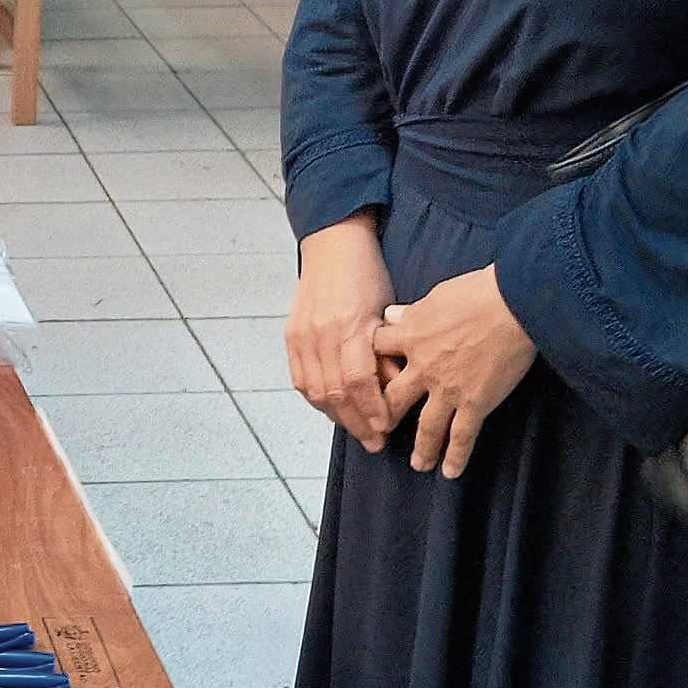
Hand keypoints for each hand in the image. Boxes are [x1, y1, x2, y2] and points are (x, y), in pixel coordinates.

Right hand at [286, 216, 397, 450]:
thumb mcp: (387, 310)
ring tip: (355, 429)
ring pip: (316, 391)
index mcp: (350, 326)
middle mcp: (322, 334)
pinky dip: (316, 399)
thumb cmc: (367, 275)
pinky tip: (331, 408)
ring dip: (336, 416)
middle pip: (335, 393)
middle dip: (356, 422)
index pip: (359, 381)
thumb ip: (388, 350)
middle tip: (373, 442)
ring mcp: (302, 336)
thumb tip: (396, 388)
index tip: (386, 428)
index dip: (372, 410)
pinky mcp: (291, 336)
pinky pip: (301, 379)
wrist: (332, 246)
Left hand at [374, 266, 536, 478]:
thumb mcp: (435, 295)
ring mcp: (448, 388)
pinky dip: (456, 456)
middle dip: (382, 418)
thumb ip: (411, 312)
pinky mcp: (475, 402)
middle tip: (378, 433)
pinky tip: (450, 472)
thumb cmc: (478, 292)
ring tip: (418, 464)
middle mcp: (423, 367)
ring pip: (426, 427)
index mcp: (410, 337)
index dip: (367, 364)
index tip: (363, 377)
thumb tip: (392, 314)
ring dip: (421, 448)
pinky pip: (462, 436)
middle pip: (391, 399)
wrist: (515, 303)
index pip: (375, 353)